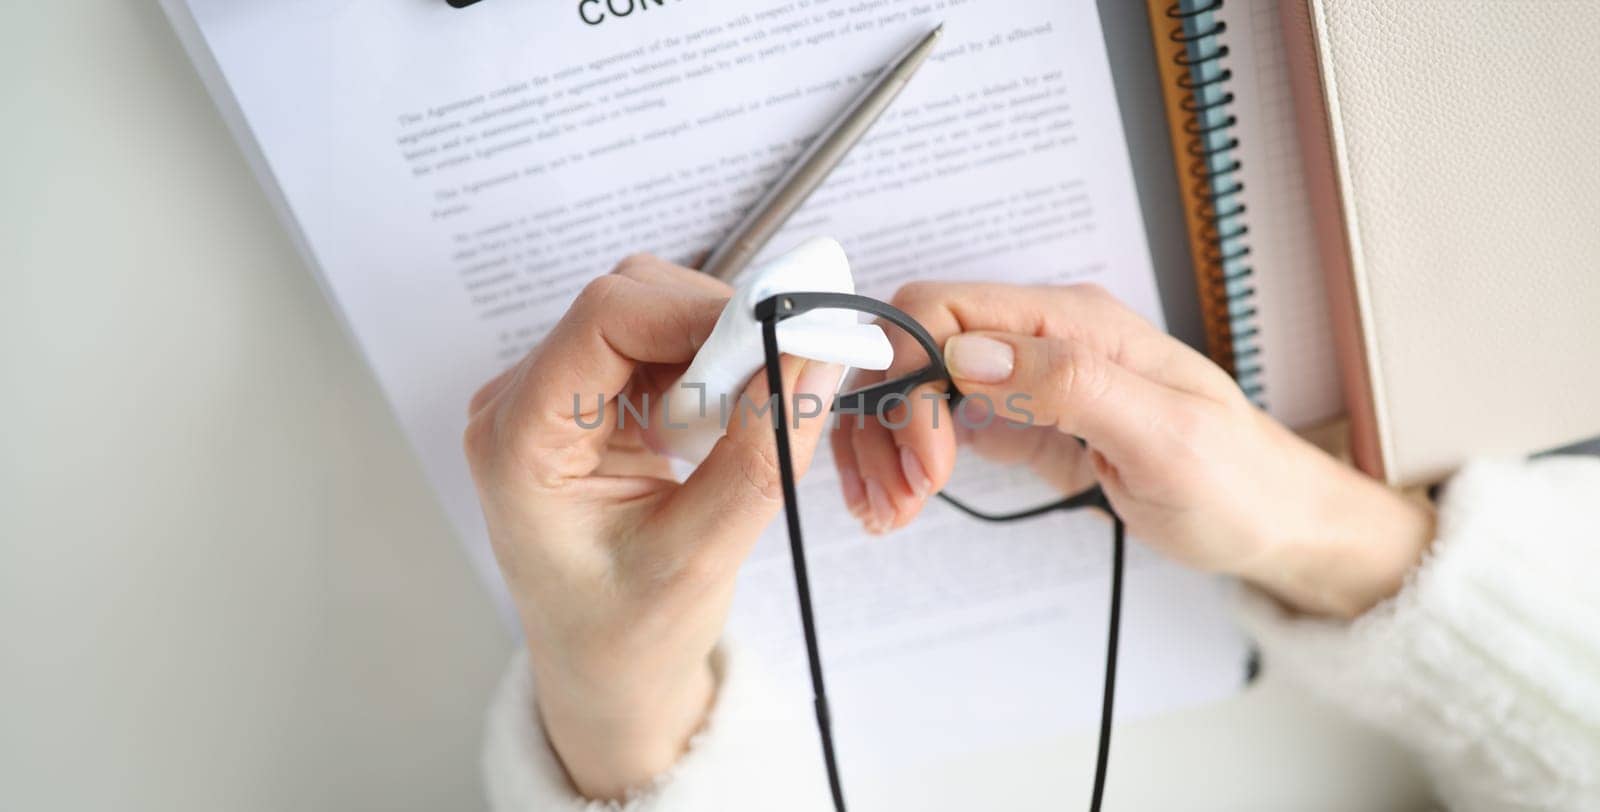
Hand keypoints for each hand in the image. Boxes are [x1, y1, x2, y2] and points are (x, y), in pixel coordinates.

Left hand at [464, 256, 840, 798]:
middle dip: (716, 329)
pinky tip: (726, 421)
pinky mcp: (589, 403)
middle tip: (780, 380)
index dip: (699, 312)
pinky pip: (657, 346)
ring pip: (649, 313)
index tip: (780, 336)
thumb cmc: (632, 638)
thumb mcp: (704, 556)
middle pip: (628, 301)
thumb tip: (814, 354)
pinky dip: (708, 367)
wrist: (606, 680)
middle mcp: (521, 404)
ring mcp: (552, 398)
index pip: (606, 317)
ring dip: (715, 347)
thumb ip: (759, 454)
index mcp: (518, 441)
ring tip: (747, 416)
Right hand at [832, 281, 1433, 618]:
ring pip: (914, 387)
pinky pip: (938, 424)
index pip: (943, 308)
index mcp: (1073, 322)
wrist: (1273, 522)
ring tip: (892, 511)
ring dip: (885, 444)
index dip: (909, 376)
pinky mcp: (1021, 421)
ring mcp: (1026, 379)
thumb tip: (971, 351)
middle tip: (896, 500)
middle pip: (913, 346)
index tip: (926, 458)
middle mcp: (1041, 339)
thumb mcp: (1168, 437)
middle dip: (884, 419)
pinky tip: (902, 503)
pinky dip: (905, 461)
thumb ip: (1070, 383)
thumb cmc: (1238, 482)